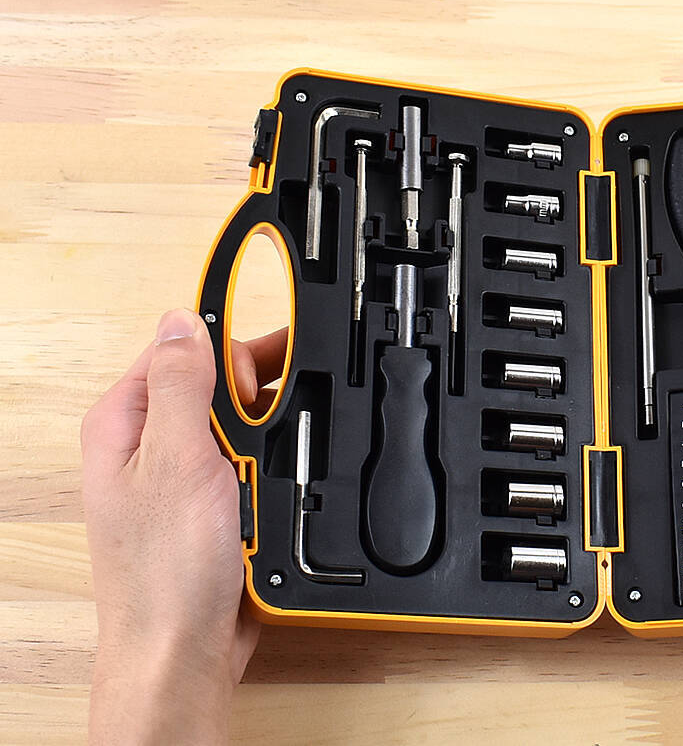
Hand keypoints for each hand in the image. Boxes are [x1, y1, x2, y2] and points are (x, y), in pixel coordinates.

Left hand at [82, 310, 281, 743]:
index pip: (183, 350)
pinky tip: (270, 496)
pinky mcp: (209, 505)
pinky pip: (250, 466)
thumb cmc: (166, 571)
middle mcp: (148, 444)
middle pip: (218, 388)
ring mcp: (180, 475)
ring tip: (261, 482)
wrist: (185, 648)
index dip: (230, 356)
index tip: (262, 379)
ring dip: (266, 445)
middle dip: (255, 408)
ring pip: (242, 428)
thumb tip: (183, 320)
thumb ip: (182, 384)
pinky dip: (269, 474)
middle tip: (259, 444)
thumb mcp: (177, 460)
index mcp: (125, 422)